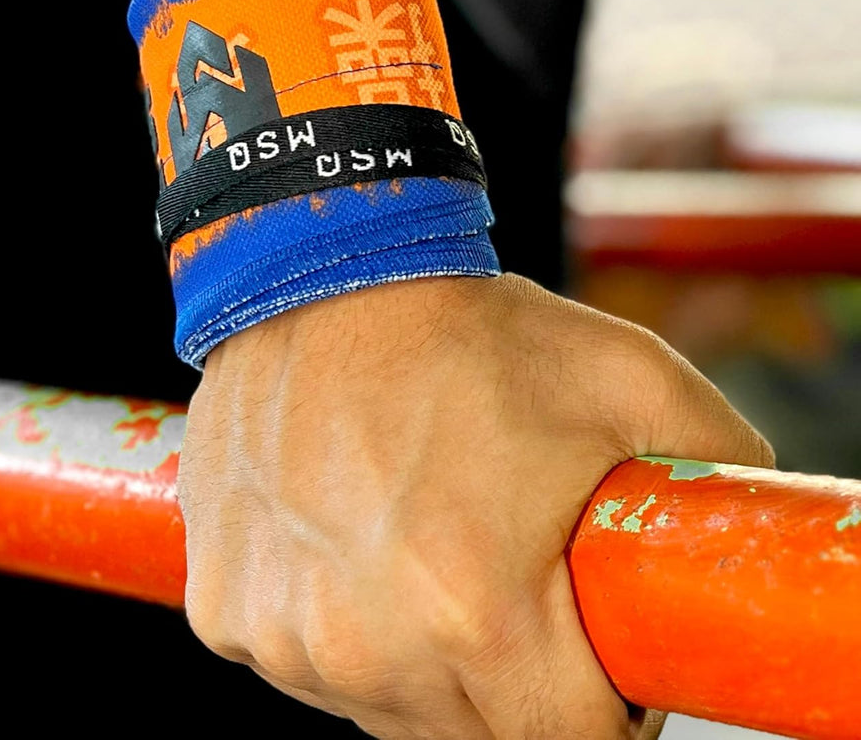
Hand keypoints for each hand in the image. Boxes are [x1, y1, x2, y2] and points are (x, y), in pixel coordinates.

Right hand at [178, 273, 772, 737]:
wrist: (323, 272)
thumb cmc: (466, 329)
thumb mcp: (632, 380)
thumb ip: (719, 473)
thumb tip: (742, 548)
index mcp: (477, 606)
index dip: (600, 696)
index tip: (590, 641)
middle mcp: (366, 644)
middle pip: (476, 734)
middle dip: (509, 674)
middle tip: (503, 571)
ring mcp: (283, 633)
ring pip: (386, 703)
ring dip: (416, 649)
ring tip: (420, 539)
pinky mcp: (223, 608)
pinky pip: (304, 656)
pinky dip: (334, 620)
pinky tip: (346, 536)